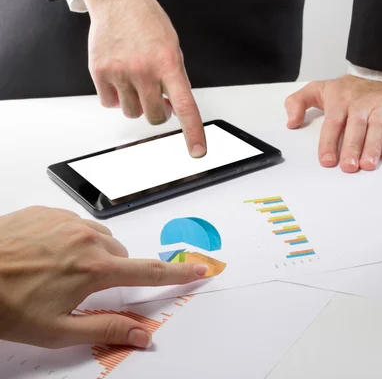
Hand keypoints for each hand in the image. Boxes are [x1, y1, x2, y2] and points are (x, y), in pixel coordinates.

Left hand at [0, 206, 206, 348]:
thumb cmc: (5, 303)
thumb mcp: (58, 330)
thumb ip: (107, 330)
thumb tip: (142, 335)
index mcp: (94, 269)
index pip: (149, 271)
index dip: (178, 273)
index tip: (198, 269)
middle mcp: (86, 239)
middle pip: (120, 254)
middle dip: (113, 270)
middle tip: (85, 287)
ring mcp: (66, 221)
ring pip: (99, 236)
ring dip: (93, 252)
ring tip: (62, 270)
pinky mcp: (47, 211)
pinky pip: (74, 223)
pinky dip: (71, 238)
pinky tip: (48, 253)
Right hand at [84, 0, 205, 156]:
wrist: (118, 0)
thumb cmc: (148, 23)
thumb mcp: (173, 48)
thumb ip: (176, 79)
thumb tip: (175, 107)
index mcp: (168, 64)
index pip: (185, 106)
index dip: (193, 132)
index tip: (197, 150)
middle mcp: (144, 70)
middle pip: (156, 116)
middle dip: (159, 110)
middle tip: (156, 94)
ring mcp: (120, 72)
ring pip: (132, 113)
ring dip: (136, 104)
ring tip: (136, 81)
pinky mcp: (99, 72)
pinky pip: (109, 103)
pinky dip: (115, 97)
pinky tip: (119, 79)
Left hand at [285, 75, 381, 172]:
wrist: (379, 71)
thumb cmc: (348, 89)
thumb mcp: (318, 89)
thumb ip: (298, 102)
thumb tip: (291, 122)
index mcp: (340, 102)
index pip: (333, 124)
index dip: (329, 143)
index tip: (327, 161)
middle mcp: (360, 105)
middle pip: (355, 128)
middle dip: (352, 148)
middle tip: (349, 167)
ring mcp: (380, 107)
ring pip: (376, 128)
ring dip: (372, 147)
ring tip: (367, 164)